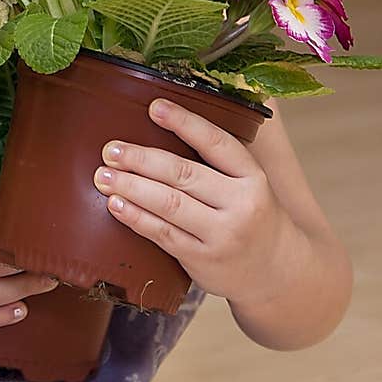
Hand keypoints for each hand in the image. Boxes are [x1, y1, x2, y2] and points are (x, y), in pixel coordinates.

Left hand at [92, 98, 297, 306]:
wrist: (277, 274)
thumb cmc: (253, 217)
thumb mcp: (251, 183)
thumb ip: (220, 157)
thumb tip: (169, 116)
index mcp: (253, 177)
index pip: (216, 143)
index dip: (184, 123)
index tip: (153, 107)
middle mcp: (241, 204)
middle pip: (184, 174)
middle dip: (142, 159)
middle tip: (111, 149)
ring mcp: (222, 235)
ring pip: (169, 204)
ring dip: (132, 187)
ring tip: (104, 175)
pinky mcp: (203, 260)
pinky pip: (163, 234)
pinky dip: (136, 218)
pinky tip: (116, 204)